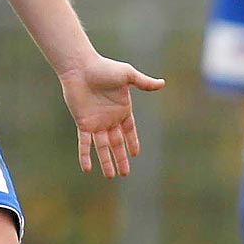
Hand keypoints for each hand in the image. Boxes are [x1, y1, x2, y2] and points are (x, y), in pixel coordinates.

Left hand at [59, 56, 166, 177]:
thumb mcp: (127, 75)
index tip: (136, 154)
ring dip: (106, 161)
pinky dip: (85, 155)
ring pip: (102, 147)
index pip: (129, 130)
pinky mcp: (83, 123)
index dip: (132, 142)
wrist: (80, 67)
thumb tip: (162, 83)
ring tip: (111, 176)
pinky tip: (87, 169)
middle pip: (117, 143)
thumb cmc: (104, 68)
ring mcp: (95, 122)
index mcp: (121, 109)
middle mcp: (109, 118)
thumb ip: (143, 82)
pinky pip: (84, 143)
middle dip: (121, 158)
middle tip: (125, 173)